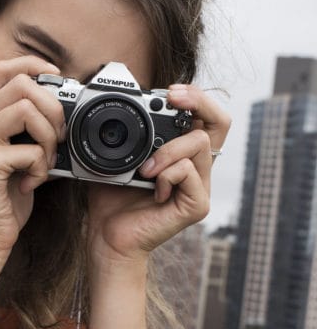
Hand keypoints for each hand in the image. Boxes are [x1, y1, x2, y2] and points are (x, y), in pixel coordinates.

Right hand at [0, 56, 64, 266]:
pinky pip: (29, 150)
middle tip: (58, 137)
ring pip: (26, 109)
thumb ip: (30, 131)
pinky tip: (33, 183)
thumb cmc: (6, 199)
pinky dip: (42, 168)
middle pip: (20, 83)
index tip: (57, 81)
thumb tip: (63, 108)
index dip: (33, 65)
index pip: (2, 68)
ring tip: (46, 161)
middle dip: (52, 107)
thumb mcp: (19, 156)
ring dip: (49, 136)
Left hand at [86, 84, 230, 264]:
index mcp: (182, 154)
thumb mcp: (118, 157)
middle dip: (199, 101)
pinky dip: (167, 174)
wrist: (108, 237)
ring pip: (200, 143)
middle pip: (220, 122)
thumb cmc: (112, 200)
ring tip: (145, 169)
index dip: (194, 97)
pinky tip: (152, 189)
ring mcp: (200, 187)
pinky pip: (189, 172)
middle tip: (173, 97)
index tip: (169, 91)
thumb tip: (125, 101)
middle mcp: (197, 168)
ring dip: (168, 150)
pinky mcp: (198, 205)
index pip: (205, 117)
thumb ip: (129, 133)